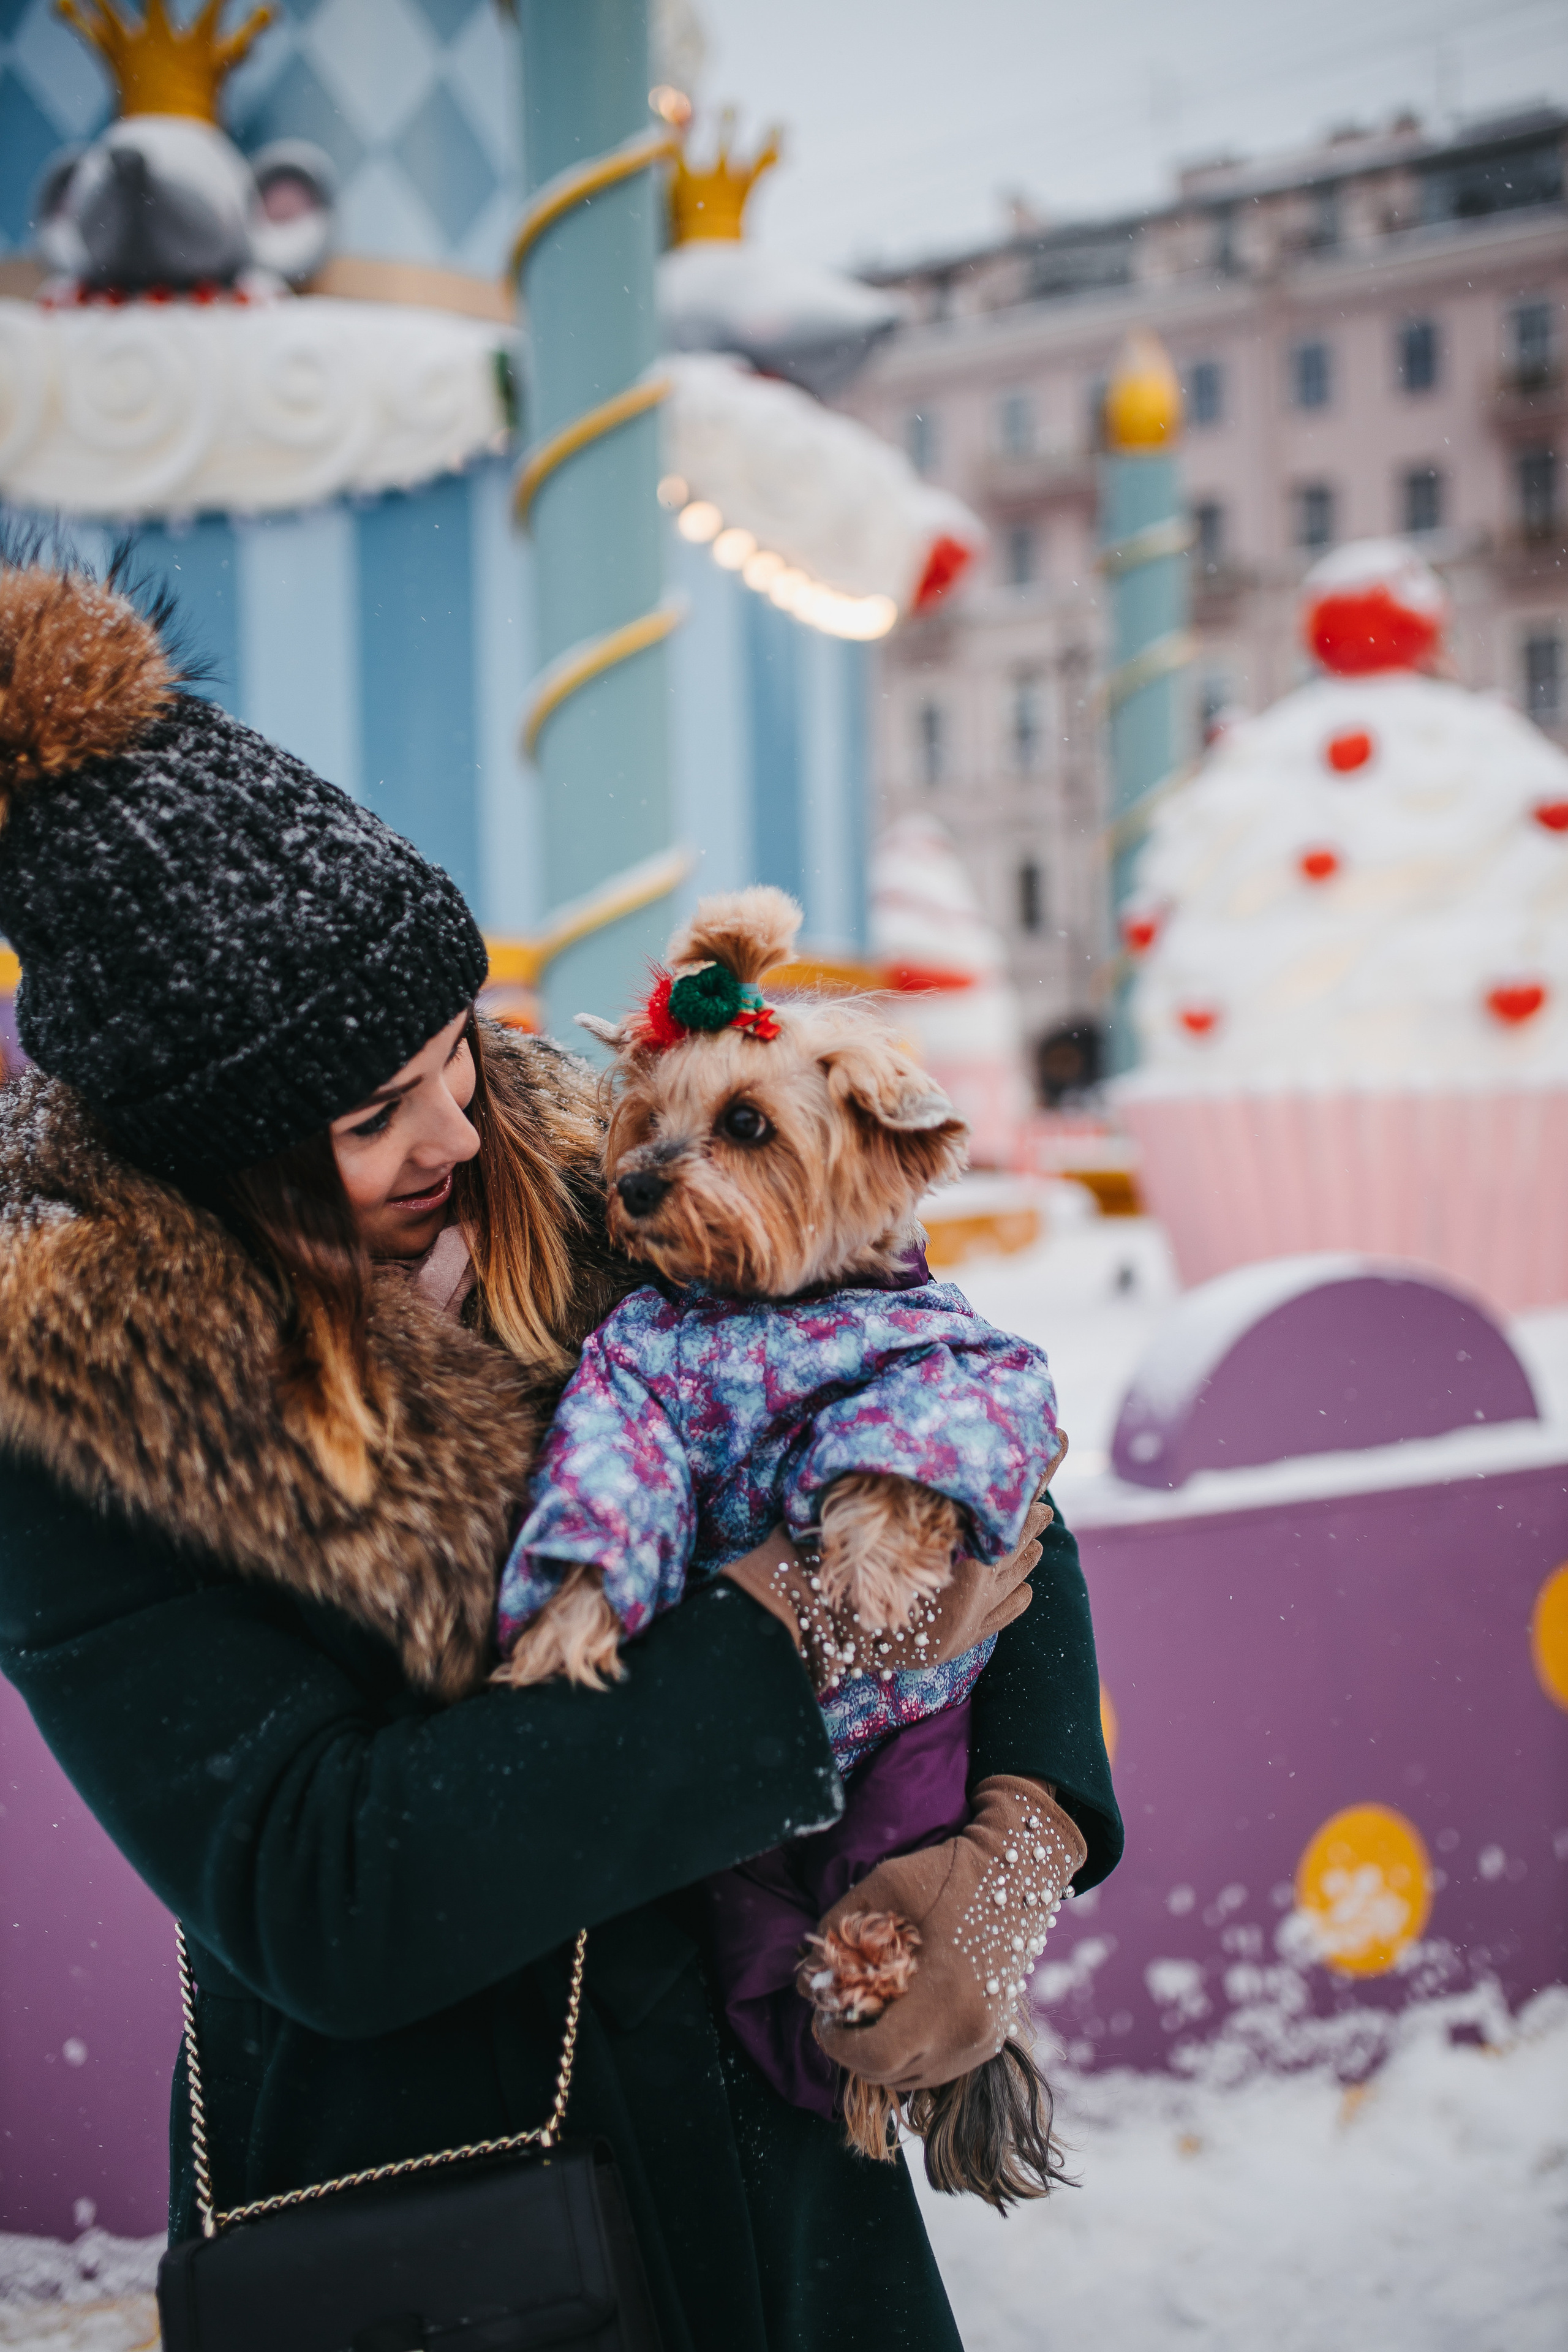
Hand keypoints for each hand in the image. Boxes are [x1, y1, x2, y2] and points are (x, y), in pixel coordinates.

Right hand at [722, 1476, 1051, 1698]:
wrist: (806, 1623)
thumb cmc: (828, 1553)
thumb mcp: (868, 1504)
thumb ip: (911, 1485)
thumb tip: (942, 1454)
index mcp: (956, 1541)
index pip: (1011, 1495)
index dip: (1037, 1466)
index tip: (1058, 1436)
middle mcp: (975, 1577)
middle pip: (1020, 1530)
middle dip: (1031, 1503)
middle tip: (1051, 1463)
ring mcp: (973, 1612)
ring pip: (1018, 1570)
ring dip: (1029, 1545)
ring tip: (1043, 1523)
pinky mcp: (960, 1640)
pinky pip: (1003, 1614)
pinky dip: (1017, 1595)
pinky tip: (1028, 1587)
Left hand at [800, 1777, 1087, 2092]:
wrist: (1017, 1868)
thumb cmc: (946, 1873)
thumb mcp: (882, 1886)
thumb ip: (838, 1930)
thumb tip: (806, 1980)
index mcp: (943, 2000)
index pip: (876, 2057)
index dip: (838, 2045)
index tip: (823, 2017)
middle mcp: (969, 2033)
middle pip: (891, 2075)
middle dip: (854, 2051)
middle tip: (839, 2015)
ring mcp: (985, 2040)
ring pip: (915, 2078)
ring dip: (882, 2057)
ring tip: (868, 2015)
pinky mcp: (993, 2039)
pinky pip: (940, 2067)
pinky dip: (912, 2054)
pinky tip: (901, 2018)